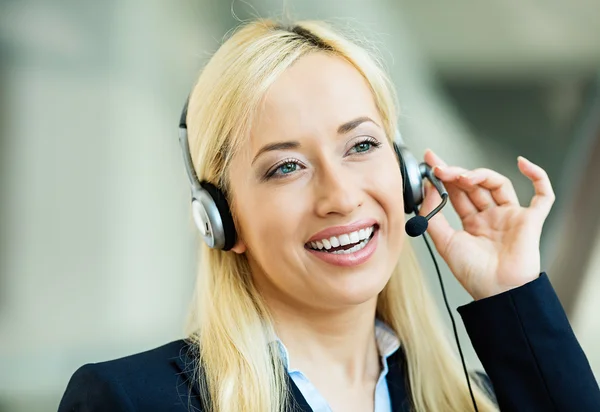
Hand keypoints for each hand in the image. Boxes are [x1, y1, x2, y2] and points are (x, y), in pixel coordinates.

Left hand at [419, 150, 554, 299]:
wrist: (496, 292)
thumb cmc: (473, 273)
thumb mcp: (445, 242)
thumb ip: (433, 216)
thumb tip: (428, 189)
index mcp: (472, 223)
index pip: (457, 192)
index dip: (444, 176)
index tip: (430, 160)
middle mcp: (491, 217)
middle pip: (474, 186)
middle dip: (456, 173)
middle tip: (440, 168)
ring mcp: (511, 216)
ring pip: (498, 184)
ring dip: (480, 175)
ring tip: (462, 176)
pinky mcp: (531, 220)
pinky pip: (543, 195)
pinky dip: (538, 176)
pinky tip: (522, 163)